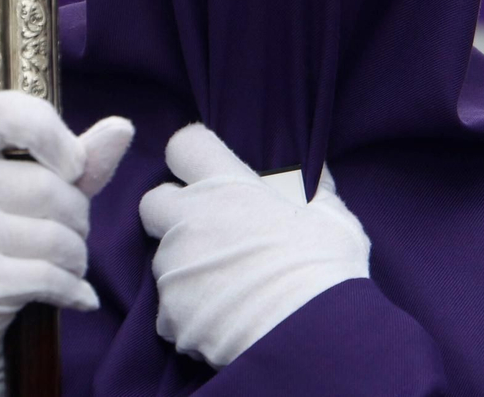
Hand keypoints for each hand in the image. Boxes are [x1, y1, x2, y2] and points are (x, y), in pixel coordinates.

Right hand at [0, 91, 133, 396]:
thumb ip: (80, 157)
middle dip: (77, 215)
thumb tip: (122, 128)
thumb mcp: (45, 185)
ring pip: (54, 237)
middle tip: (67, 229)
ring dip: (76, 255)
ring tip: (63, 260)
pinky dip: (72, 288)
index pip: (3, 112)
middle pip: (47, 188)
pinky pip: (48, 277)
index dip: (50, 133)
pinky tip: (74, 293)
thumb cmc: (10, 230)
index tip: (70, 165)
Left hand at [138, 124, 370, 367]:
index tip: (208, 170)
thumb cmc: (324, 268)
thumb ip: (311, 191)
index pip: (185, 145)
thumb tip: (314, 173)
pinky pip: (169, 309)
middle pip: (152, 200)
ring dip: (186, 267)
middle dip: (171, 212)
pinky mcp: (168, 314)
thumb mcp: (331, 217)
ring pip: (164, 258)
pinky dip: (189, 312)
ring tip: (227, 288)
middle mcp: (190, 220)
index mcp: (227, 187)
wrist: (308, 337)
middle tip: (207, 230)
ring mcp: (174, 267)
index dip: (193, 155)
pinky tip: (222, 320)